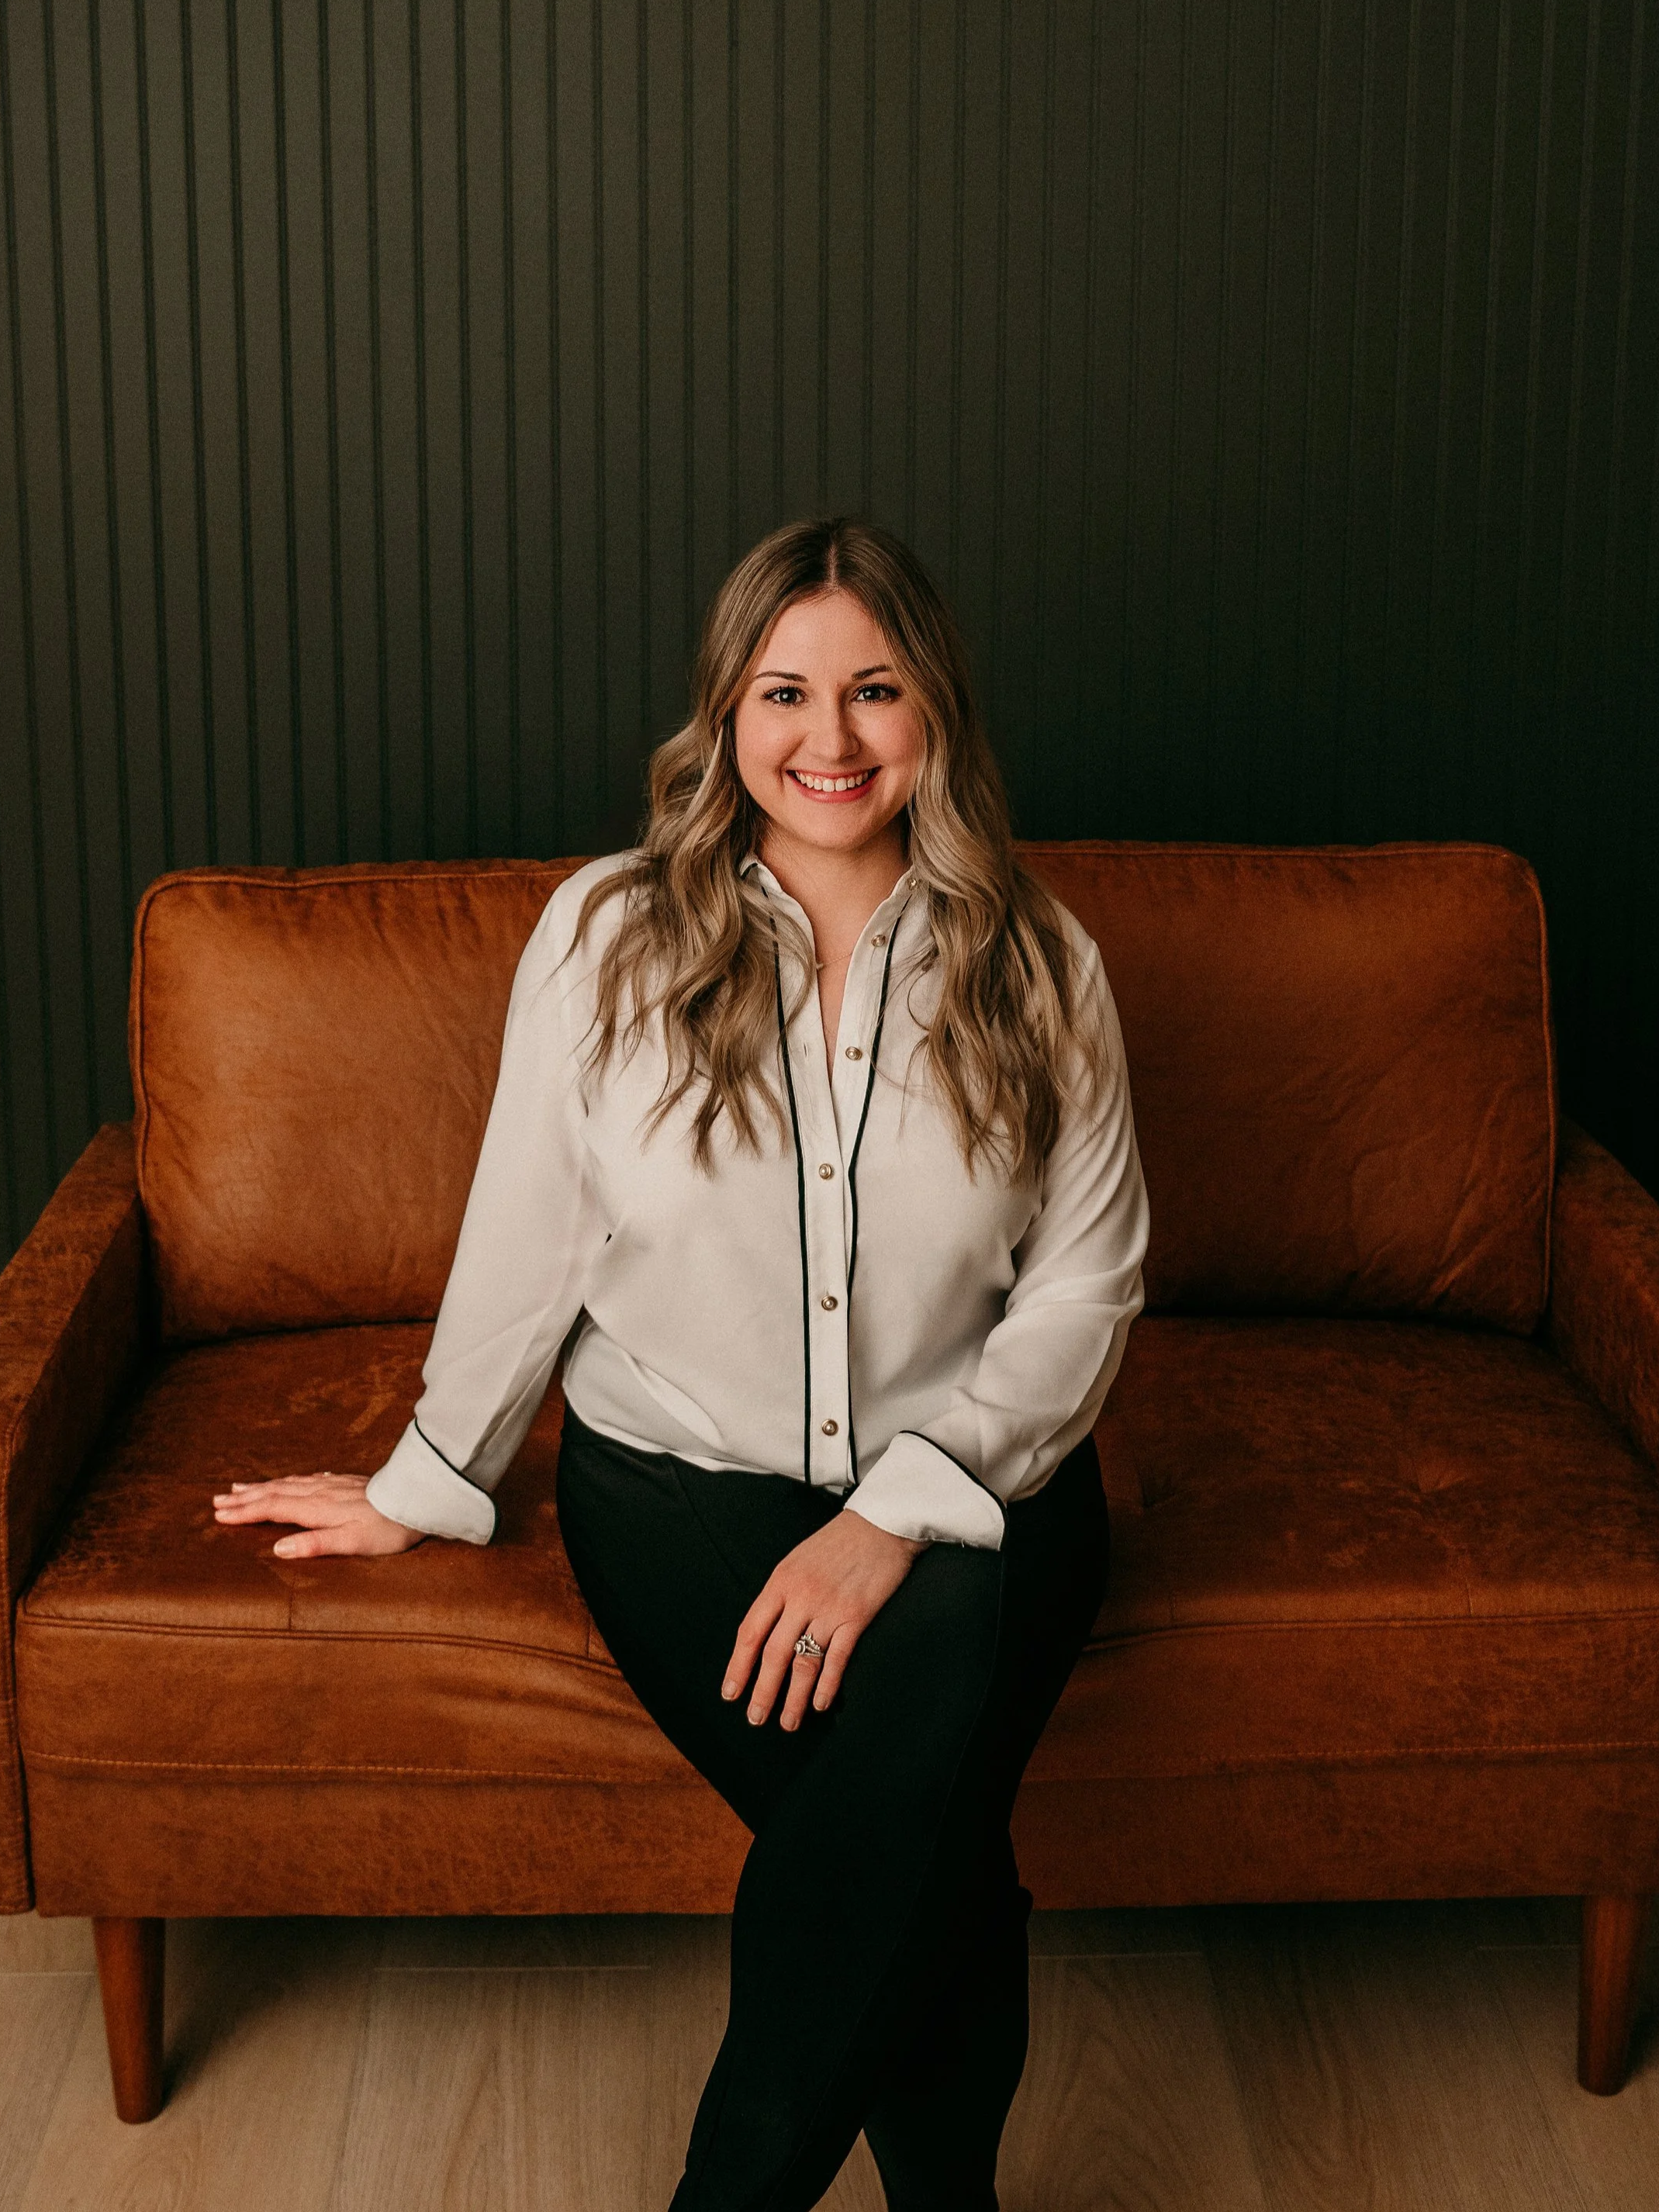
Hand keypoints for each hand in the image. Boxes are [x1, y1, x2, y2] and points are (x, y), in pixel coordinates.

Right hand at [211, 1473, 426, 1558]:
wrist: (419, 1501)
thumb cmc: (388, 1528)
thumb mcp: (351, 1542)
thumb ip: (315, 1544)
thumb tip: (278, 1548)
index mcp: (316, 1508)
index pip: (271, 1508)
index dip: (244, 1512)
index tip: (218, 1515)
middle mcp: (320, 1492)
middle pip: (274, 1493)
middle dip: (245, 1497)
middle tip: (217, 1500)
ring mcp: (333, 1485)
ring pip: (289, 1483)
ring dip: (263, 1486)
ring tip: (241, 1486)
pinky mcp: (347, 1483)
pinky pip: (309, 1478)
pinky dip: (290, 1480)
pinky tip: (292, 1479)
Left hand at [722, 1510, 926, 1731]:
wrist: (881, 1523)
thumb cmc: (838, 1542)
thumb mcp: (797, 1560)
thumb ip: (781, 1594)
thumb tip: (764, 1633)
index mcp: (781, 1582)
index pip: (751, 1631)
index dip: (738, 1666)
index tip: (731, 1692)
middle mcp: (801, 1597)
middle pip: (774, 1653)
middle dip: (763, 1691)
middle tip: (755, 1718)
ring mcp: (830, 1607)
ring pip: (805, 1662)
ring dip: (793, 1697)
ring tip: (787, 1722)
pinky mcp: (857, 1616)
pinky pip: (837, 1658)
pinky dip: (827, 1685)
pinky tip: (819, 1703)